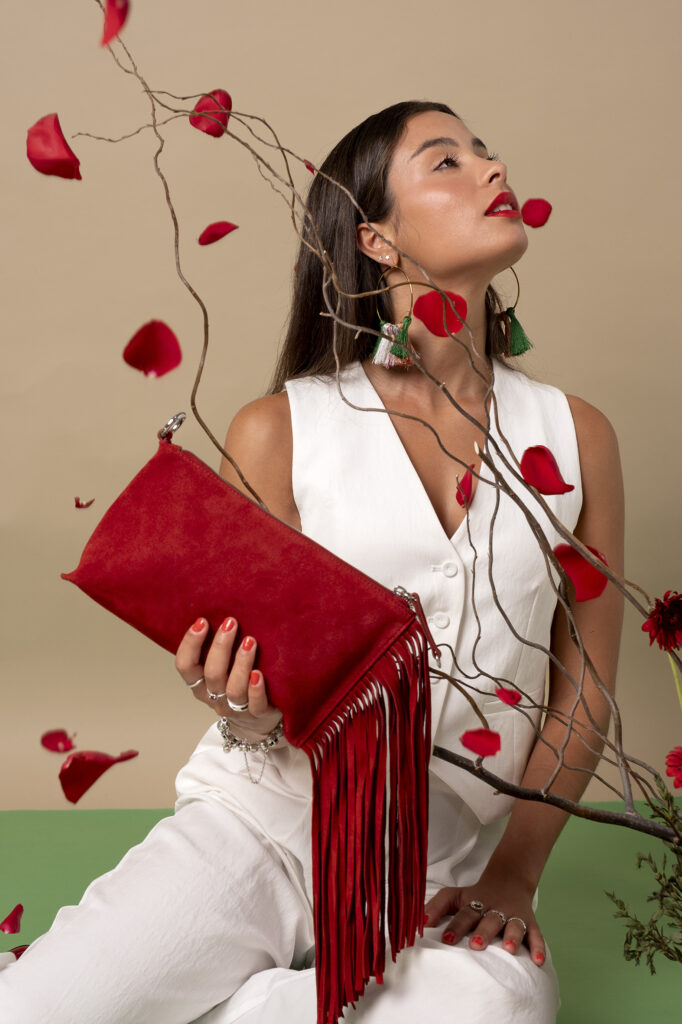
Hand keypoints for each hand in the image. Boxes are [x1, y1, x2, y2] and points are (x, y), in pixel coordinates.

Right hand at [175, 616, 282, 741]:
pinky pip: (255, 705)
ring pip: (233, 689)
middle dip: (220, 647)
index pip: (185, 666)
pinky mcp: (258, 715)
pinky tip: (259, 674)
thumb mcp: (221, 668)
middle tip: (231, 623)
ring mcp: (236, 708)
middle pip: (211, 674)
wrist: (256, 722)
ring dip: (241, 663)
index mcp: (200, 684)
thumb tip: (220, 608)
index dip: (190, 644)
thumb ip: (216, 647)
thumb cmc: (237, 684)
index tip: (202, 621)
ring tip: (250, 641)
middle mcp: (214, 697)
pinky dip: (256, 690)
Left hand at [424, 872, 545, 966]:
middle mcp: (495, 908)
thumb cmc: (476, 894)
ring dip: (512, 936)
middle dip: (483, 932)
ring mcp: (514, 915)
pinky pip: (536, 934)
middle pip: (489, 919)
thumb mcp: (456, 895)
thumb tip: (418, 923)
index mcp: (476, 902)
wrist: (509, 878)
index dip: (455, 926)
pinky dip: (538, 947)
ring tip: (509, 950)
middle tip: (476, 945)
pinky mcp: (530, 922)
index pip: (464, 913)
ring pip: (514, 925)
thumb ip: (437, 906)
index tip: (445, 940)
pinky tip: (537, 961)